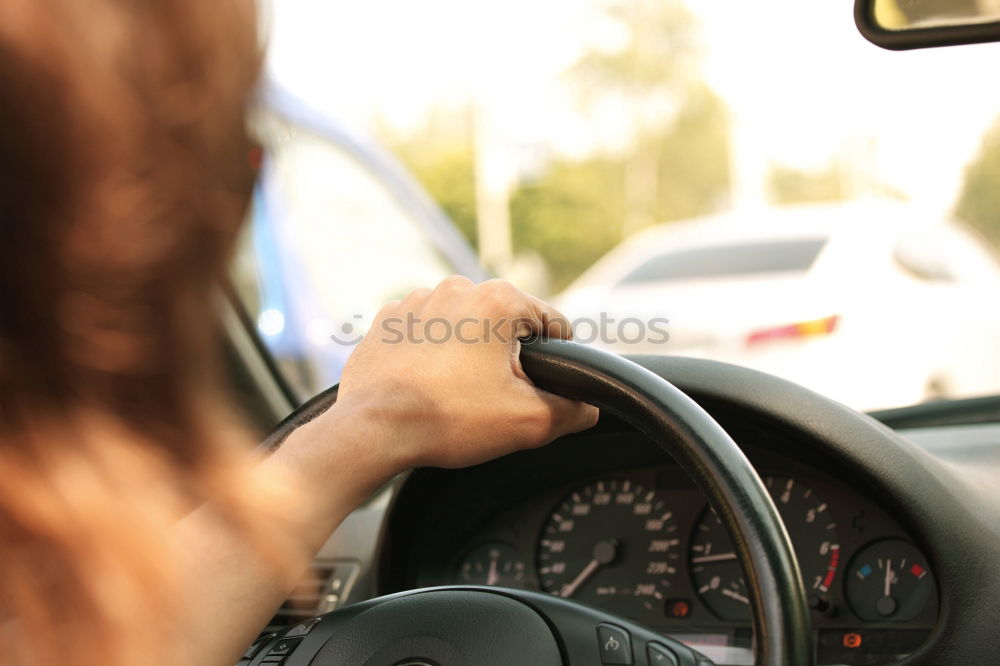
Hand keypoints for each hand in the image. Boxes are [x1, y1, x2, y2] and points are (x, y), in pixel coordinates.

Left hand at [330, 276, 598, 470]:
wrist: (373, 430)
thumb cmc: (447, 420)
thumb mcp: (529, 422)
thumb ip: (572, 410)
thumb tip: (587, 407)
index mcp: (498, 301)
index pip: (552, 323)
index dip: (559, 357)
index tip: (547, 384)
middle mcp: (457, 288)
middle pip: (506, 323)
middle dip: (508, 357)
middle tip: (496, 398)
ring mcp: (417, 301)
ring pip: (464, 326)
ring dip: (469, 353)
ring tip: (458, 394)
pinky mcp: (388, 320)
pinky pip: (426, 334)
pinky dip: (432, 355)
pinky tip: (429, 386)